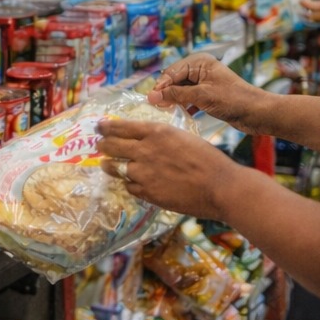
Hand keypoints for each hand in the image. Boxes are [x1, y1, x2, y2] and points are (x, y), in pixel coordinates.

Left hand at [95, 118, 241, 219]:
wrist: (220, 187)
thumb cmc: (208, 159)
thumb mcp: (182, 137)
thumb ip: (161, 138)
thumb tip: (145, 140)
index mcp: (156, 132)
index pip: (121, 127)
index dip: (106, 127)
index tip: (99, 127)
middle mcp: (144, 150)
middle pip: (111, 146)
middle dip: (102, 145)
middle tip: (99, 145)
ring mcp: (143, 173)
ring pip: (115, 168)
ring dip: (110, 166)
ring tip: (106, 165)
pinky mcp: (147, 192)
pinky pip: (128, 186)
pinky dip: (129, 183)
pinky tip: (132, 182)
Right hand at [149, 54, 270, 135]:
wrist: (258, 113)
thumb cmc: (233, 100)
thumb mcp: (202, 96)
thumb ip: (176, 95)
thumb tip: (152, 96)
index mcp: (200, 62)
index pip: (172, 72)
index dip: (161, 86)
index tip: (150, 100)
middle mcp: (201, 69)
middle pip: (175, 80)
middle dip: (166, 93)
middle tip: (156, 107)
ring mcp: (205, 82)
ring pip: (181, 90)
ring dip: (174, 100)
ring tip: (165, 112)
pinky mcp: (208, 95)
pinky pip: (189, 98)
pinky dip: (183, 106)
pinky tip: (179, 115)